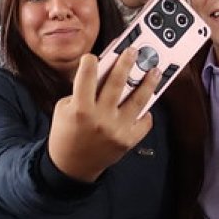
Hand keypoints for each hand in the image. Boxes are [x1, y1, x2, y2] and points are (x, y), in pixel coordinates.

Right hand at [47, 51, 158, 182]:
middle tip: (134, 51)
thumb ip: (82, 92)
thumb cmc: (66, 134)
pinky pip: (143, 122)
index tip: (94, 56)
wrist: (72, 167)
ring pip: (138, 100)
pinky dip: (146, 112)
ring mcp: (116, 130)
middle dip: (126, 63)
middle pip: (117, 83)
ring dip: (148, 83)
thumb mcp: (64, 110)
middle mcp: (100, 118)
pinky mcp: (128, 141)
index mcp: (80, 109)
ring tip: (154, 70)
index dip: (90, 61)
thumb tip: (103, 72)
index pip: (87, 76)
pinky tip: (147, 103)